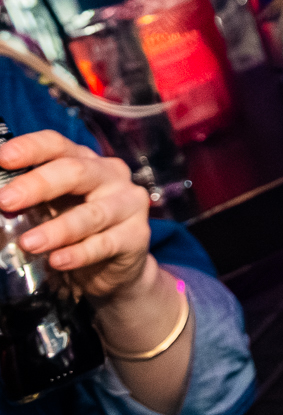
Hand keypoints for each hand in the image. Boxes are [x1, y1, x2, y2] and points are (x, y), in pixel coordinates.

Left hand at [0, 129, 150, 303]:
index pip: (58, 146)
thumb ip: (25, 203)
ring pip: (92, 213)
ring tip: (29, 243)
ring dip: (58, 229)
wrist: (112, 268)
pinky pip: (106, 243)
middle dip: (38, 185)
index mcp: (84, 162)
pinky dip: (79, 253)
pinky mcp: (137, 235)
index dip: (31, 148)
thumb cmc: (74, 232)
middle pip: (77, 171)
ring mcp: (128, 204)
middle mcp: (110, 176)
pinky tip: (58, 260)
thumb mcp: (48, 210)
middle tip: (7, 201)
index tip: (3, 158)